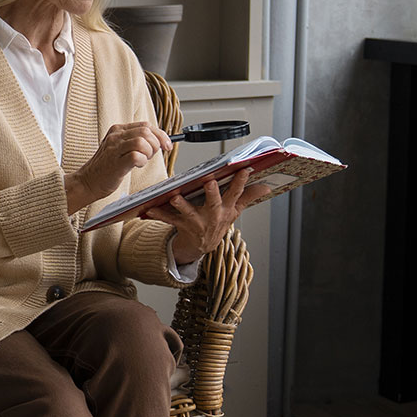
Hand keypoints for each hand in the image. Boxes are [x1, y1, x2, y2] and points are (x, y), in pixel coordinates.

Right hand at [65, 121, 172, 212]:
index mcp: (118, 130)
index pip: (145, 125)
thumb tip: (158, 141)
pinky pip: (136, 156)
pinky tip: (137, 166)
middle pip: (146, 131)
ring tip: (142, 161)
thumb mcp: (120, 149)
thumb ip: (135, 142)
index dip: (160, 135)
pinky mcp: (115, 162)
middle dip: (155, 144)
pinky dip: (142, 161)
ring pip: (142, 141)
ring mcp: (114, 148)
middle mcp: (115, 136)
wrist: (88, 182)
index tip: (167, 145)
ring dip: (148, 153)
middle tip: (152, 155)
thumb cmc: (106, 168)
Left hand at [148, 169, 272, 266]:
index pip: (236, 193)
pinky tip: (149, 207)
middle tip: (211, 182)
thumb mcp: (235, 211)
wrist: (201, 247)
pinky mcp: (181, 226)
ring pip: (189, 212)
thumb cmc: (218, 223)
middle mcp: (213, 216)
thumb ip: (249, 197)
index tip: (244, 169)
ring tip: (175, 196)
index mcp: (226, 209)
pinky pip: (168, 219)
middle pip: (214, 203)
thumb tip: (267, 186)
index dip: (241, 182)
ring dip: (182, 204)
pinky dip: (159, 213)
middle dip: (213, 193)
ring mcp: (197, 222)